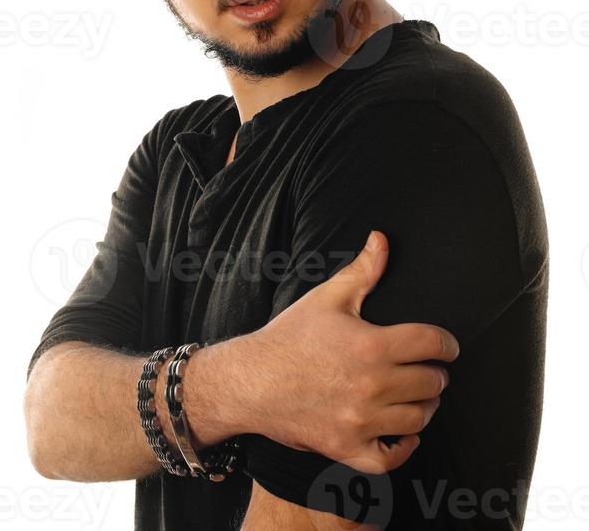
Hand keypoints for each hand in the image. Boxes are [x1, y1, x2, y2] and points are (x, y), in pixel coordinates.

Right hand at [246, 229, 459, 473]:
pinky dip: (403, 448)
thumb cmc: (290, 337)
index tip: (447, 346)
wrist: (251, 381)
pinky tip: (405, 433)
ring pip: (417, 419)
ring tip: (419, 395)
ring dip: (425, 406)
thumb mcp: (327, 297)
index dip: (447, 343)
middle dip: (435, 373)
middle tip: (430, 369)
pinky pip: (389, 459)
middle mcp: (371, 386)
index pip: (431, 344)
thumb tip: (381, 239)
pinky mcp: (346, 448)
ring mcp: (360, 421)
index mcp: (371, 346)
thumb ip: (363, 271)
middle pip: (431, 383)